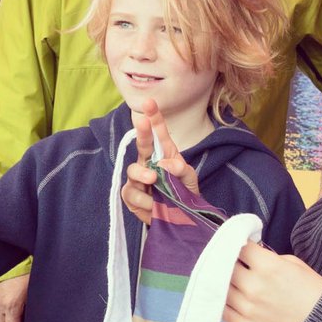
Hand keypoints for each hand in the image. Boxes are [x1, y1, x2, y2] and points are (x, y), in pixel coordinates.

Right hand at [121, 100, 199, 224]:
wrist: (179, 219)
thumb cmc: (183, 193)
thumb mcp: (189, 180)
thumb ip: (182, 170)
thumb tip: (167, 163)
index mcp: (164, 154)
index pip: (158, 133)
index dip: (154, 117)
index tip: (150, 102)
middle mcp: (148, 162)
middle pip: (141, 144)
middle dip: (141, 131)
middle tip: (141, 120)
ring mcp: (138, 179)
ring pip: (132, 169)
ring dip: (143, 173)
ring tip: (153, 179)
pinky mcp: (131, 195)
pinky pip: (131, 193)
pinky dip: (144, 200)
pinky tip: (153, 204)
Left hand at [223, 241, 321, 321]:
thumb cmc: (312, 290)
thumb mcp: (294, 263)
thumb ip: (267, 257)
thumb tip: (247, 253)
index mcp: (268, 266)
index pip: (239, 248)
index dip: (239, 245)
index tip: (240, 248)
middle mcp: (254, 286)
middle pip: (226, 267)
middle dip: (230, 263)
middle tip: (234, 264)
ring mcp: (248, 308)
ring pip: (222, 288)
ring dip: (225, 282)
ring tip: (233, 281)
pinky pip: (223, 311)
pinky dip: (223, 303)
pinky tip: (230, 298)